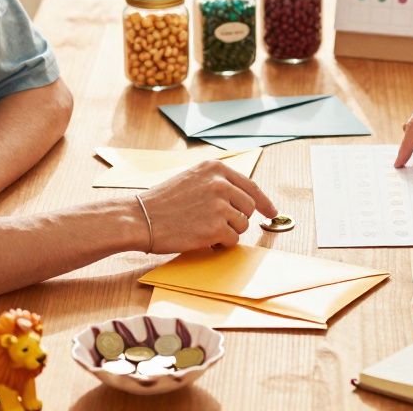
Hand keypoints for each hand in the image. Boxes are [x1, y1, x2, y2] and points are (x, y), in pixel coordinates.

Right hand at [136, 160, 278, 253]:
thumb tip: (244, 199)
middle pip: (250, 207)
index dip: (264, 201)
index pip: (251, 185)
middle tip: (220, 225)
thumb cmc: (163, 202)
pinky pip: (233, 240)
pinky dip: (221, 243)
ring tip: (204, 229)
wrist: (140, 217)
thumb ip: (217, 183)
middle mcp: (220, 183)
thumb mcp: (192, 179)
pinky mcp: (216, 227)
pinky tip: (203, 238)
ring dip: (228, 232)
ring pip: (243, 225)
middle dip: (239, 219)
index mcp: (215, 168)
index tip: (271, 212)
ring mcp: (219, 205)